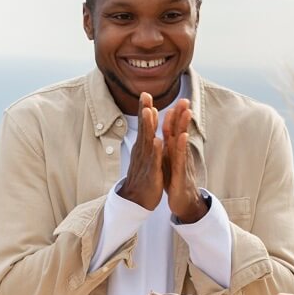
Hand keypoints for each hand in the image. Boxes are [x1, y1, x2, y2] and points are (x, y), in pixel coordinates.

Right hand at [118, 92, 164, 210]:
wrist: (136, 201)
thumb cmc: (142, 177)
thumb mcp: (145, 156)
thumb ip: (146, 140)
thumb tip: (147, 124)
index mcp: (143, 147)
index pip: (145, 125)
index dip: (145, 109)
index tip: (145, 93)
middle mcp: (142, 152)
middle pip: (144, 129)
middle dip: (144, 112)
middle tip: (144, 96)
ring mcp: (146, 162)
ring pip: (147, 142)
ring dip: (148, 127)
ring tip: (149, 112)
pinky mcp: (151, 174)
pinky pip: (154, 161)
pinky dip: (156, 151)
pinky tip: (157, 141)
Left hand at [161, 99, 206, 222]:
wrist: (183, 202)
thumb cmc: (176, 181)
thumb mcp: (170, 162)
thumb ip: (170, 149)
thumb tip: (169, 135)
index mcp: (174, 151)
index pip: (173, 131)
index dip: (174, 116)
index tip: (176, 100)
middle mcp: (179, 155)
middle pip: (180, 132)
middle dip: (182, 116)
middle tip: (184, 99)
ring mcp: (182, 163)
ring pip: (181, 142)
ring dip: (183, 126)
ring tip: (186, 112)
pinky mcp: (180, 174)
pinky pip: (179, 159)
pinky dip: (180, 147)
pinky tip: (181, 137)